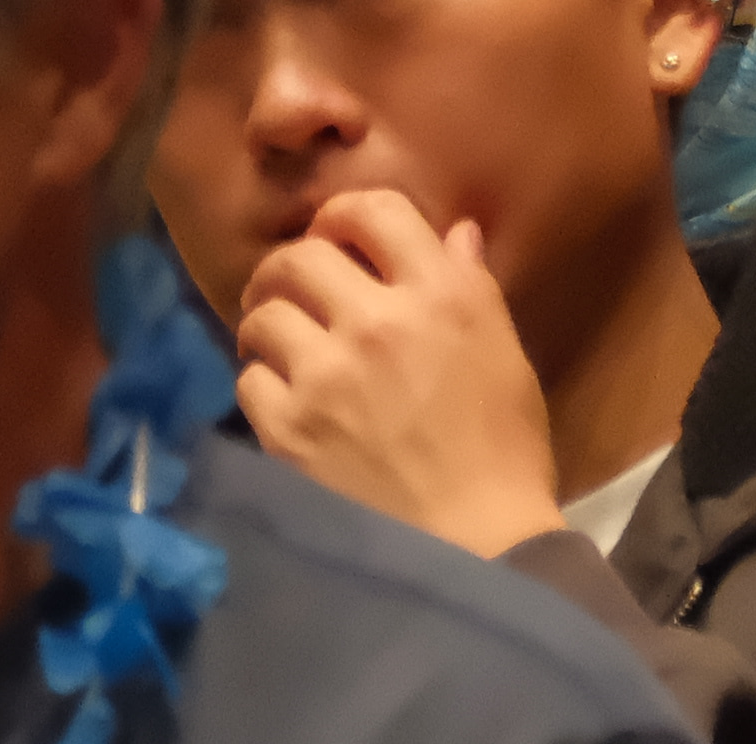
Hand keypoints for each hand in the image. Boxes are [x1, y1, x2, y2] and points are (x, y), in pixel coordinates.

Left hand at [229, 185, 579, 557]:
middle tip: (291, 290)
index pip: (373, 210)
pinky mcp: (291, 429)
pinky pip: (250, 380)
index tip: (336, 236)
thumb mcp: (504, 355)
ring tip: (279, 346)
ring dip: (267, 324)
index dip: (344, 214)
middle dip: (290, 266)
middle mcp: (377, 320)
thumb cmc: (505, 449)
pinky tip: (281, 400)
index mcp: (440, 294)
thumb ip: (472, 285)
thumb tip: (452, 232)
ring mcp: (327, 375)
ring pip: (264, 314)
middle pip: (301, 255)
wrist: (479, 544)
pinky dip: (261, 384)